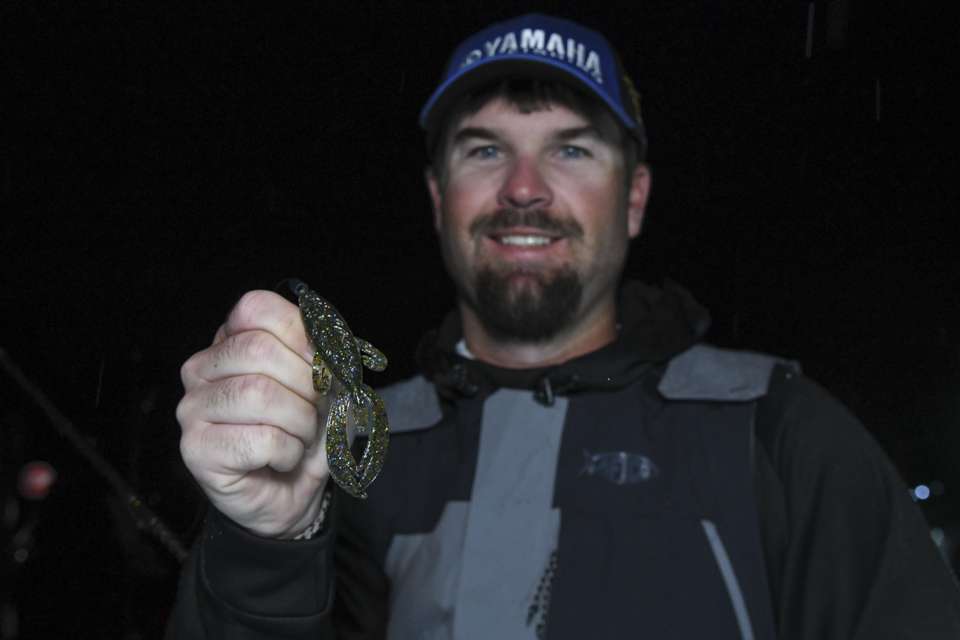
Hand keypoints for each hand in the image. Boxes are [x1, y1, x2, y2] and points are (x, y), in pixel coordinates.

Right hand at [177, 290, 329, 537]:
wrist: (293, 493)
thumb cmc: (306, 433)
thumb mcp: (330, 385)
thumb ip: (328, 355)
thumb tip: (327, 345)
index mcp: (232, 341)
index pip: (256, 308)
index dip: (300, 335)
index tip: (322, 366)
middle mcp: (203, 368)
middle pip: (258, 349)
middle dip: (305, 385)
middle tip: (313, 413)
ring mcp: (193, 408)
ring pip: (258, 394)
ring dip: (299, 422)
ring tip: (299, 438)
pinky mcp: (195, 449)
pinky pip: (259, 439)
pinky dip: (287, 451)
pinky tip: (281, 459)